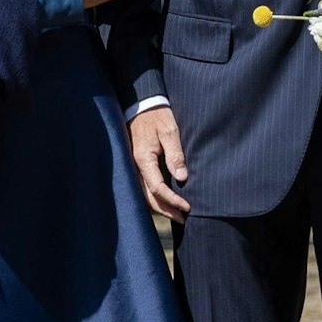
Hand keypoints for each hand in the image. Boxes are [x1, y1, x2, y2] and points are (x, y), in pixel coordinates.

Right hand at [128, 106, 188, 220]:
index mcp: (143, 159)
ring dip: (159, 205)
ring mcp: (134, 165)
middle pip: (148, 196)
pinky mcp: (137, 163)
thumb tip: (181, 177)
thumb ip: (175, 154)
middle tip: (182, 218)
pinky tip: (164, 199)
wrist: (141, 102)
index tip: (188, 207)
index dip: (173, 200)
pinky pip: (143, 185)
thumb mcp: (169, 131)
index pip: (158, 188)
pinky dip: (154, 195)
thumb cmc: (157, 115)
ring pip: (144, 193)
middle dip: (166, 209)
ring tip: (175, 213)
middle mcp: (135, 165)